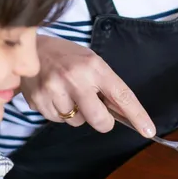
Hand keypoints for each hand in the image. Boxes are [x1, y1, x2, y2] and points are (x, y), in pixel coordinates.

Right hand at [21, 35, 155, 136]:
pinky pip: (57, 120)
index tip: (148, 130)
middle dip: (102, 122)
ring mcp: (54, 90)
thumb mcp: (91, 61)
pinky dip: (59, 112)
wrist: (29, 48)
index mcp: (94, 67)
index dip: (137, 115)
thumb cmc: (66, 56)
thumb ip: (106, 85)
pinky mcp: (38, 101)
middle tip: (98, 112)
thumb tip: (122, 112)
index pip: (121, 95)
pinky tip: (54, 96)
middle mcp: (75, 78)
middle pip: (99, 120)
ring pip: (77, 122)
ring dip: (77, 114)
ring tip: (67, 94)